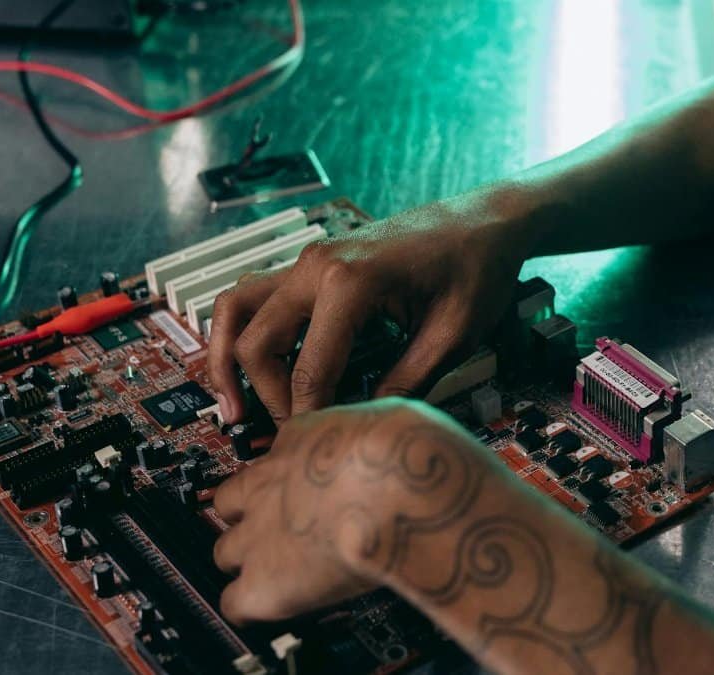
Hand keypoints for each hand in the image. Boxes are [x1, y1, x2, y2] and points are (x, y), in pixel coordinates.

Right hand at [206, 186, 543, 423]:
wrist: (485, 222)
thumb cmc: (476, 269)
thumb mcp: (453, 335)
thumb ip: (406, 382)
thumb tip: (363, 425)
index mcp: (352, 282)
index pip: (310, 369)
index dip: (310, 417)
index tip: (318, 447)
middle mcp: (317, 265)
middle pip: (257, 341)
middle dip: (268, 396)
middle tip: (292, 434)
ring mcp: (310, 260)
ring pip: (238, 309)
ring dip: (229, 358)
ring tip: (234, 407)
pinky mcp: (314, 263)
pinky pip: (257, 295)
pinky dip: (244, 330)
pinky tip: (253, 367)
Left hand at [211, 397, 489, 623]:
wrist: (404, 488)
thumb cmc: (413, 453)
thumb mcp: (393, 420)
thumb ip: (379, 435)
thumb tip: (396, 435)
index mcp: (304, 438)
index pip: (278, 457)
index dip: (293, 478)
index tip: (311, 488)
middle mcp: (270, 483)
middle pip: (229, 502)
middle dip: (253, 518)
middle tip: (288, 532)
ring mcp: (258, 533)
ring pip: (224, 552)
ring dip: (251, 563)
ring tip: (284, 573)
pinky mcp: (262, 583)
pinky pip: (235, 603)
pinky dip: (251, 607)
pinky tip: (280, 605)